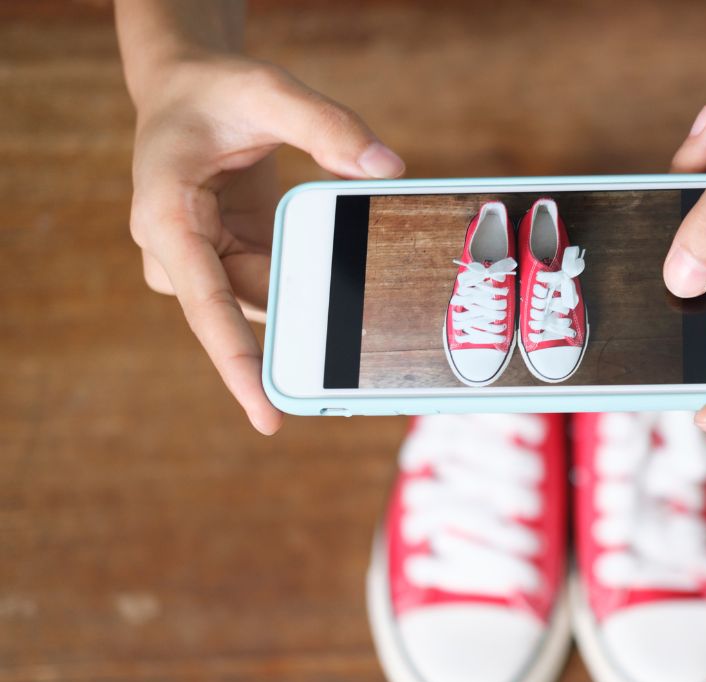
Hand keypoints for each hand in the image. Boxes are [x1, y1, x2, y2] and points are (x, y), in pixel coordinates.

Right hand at [127, 55, 404, 433]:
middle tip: (362, 313)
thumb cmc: (216, 91)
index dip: (238, 365)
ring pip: (273, 300)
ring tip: (356, 276)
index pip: (207, 306)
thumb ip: (327, 126)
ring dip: (315, 292)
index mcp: (166, 219)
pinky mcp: (231, 266)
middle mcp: (178, 256)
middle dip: (310, 309)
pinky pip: (280, 288)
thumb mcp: (268, 90)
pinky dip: (314, 282)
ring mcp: (204, 267)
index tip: (268, 416)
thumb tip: (389, 168)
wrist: (187, 91)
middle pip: (255, 305)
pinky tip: (342, 271)